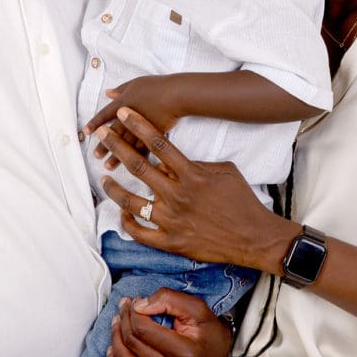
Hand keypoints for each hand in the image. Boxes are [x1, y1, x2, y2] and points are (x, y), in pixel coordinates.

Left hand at [82, 76, 184, 169]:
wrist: (175, 95)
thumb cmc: (156, 87)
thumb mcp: (134, 83)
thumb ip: (119, 90)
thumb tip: (108, 93)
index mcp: (123, 104)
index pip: (104, 115)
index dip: (95, 123)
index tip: (86, 132)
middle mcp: (129, 118)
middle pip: (113, 133)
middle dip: (104, 145)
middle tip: (96, 155)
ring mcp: (141, 128)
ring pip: (126, 144)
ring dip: (117, 156)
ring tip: (108, 165)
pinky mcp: (154, 136)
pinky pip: (143, 149)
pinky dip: (136, 157)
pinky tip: (132, 166)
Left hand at [96, 108, 290, 269]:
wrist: (254, 238)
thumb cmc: (242, 201)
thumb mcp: (225, 171)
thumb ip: (197, 163)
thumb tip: (174, 160)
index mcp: (192, 175)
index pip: (159, 144)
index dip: (138, 125)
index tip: (123, 114)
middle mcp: (178, 195)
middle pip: (139, 167)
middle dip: (117, 146)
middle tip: (102, 134)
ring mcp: (172, 220)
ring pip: (131, 201)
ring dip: (114, 187)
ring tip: (105, 177)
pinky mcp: (171, 242)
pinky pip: (140, 232)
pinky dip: (127, 221)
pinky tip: (122, 211)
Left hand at [105, 291, 230, 356]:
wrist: (218, 356)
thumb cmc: (208, 331)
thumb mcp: (197, 308)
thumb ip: (169, 299)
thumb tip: (139, 305)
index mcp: (186, 354)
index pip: (144, 330)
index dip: (133, 311)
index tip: (134, 301)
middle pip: (132, 344)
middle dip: (123, 320)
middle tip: (124, 307)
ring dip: (115, 338)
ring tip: (118, 323)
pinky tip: (114, 348)